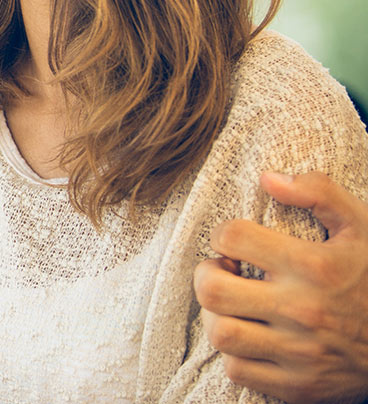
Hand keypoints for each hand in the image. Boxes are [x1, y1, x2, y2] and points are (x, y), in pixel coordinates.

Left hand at [194, 171, 367, 403]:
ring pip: (221, 333)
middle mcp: (304, 310)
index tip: (236, 242)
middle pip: (212, 290)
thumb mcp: (362, 227)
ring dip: (217, 316)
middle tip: (225, 272)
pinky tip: (252, 338)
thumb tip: (269, 178)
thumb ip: (320, 193)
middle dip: (208, 275)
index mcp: (315, 266)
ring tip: (233, 306)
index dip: (225, 234)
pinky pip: (238, 370)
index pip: (233, 237)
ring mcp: (300, 352)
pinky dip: (236, 354)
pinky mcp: (299, 385)